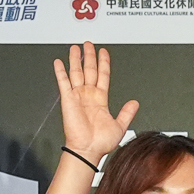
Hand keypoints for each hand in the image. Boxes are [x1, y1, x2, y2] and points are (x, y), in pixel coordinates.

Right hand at [55, 42, 139, 168]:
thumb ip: (127, 113)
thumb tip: (135, 103)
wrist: (88, 150)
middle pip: (89, 70)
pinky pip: (63, 82)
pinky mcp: (68, 99)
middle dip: (89, 56)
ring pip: (77, 72)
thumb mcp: (120, 126)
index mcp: (100, 100)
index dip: (104, 63)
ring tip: (76, 48)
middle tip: (89, 44)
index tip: (103, 52)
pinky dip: (60, 72)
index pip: (103, 75)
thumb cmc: (100, 142)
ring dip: (76, 60)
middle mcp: (88, 96)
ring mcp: (77, 96)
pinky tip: (59, 62)